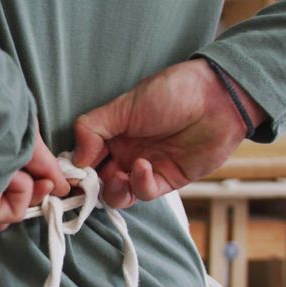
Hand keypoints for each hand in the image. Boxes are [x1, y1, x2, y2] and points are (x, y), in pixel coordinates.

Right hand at [72, 59, 267, 207]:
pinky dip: (138, 184)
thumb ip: (93, 128)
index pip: (84, 157)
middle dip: (89, 186)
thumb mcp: (124, 105)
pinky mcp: (166, 180)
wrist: (218, 98)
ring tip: (118, 176)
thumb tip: (75, 158)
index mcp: (112, 133)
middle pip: (97, 180)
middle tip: (87, 184)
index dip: (74, 168)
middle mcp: (125, 153)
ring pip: (117, 194)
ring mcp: (145, 168)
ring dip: (112, 189)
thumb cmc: (172, 92)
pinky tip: (143, 166)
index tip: (67, 173)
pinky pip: (144, 192)